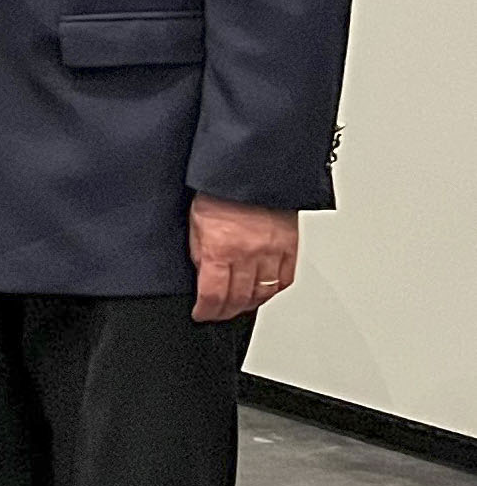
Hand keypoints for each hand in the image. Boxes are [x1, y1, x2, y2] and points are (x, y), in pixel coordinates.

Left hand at [188, 195, 297, 322]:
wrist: (250, 170)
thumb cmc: (220, 192)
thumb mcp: (195, 224)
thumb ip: (200, 254)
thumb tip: (203, 278)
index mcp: (220, 249)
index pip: (214, 295)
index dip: (206, 311)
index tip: (201, 314)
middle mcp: (248, 254)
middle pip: (239, 299)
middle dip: (225, 312)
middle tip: (217, 314)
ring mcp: (272, 251)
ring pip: (263, 293)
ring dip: (249, 304)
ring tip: (238, 305)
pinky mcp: (290, 246)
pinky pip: (284, 279)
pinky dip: (273, 290)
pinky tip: (262, 291)